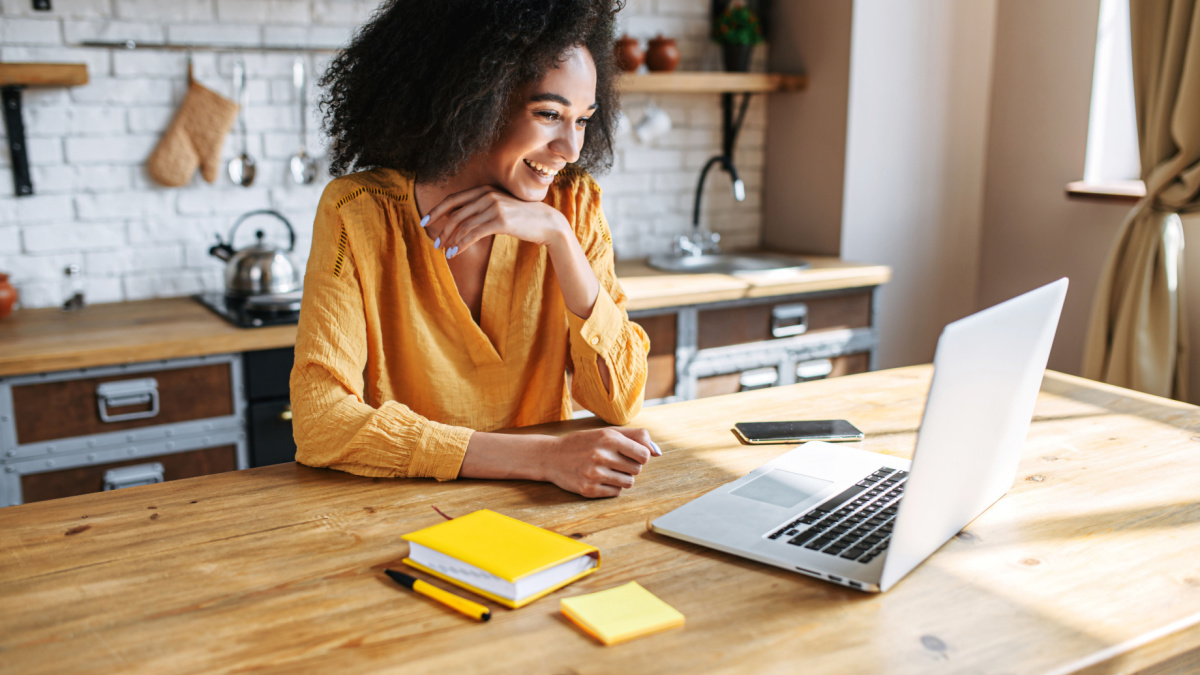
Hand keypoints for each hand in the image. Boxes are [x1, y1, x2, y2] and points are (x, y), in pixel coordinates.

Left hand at [424, 185, 567, 257]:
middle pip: (456, 213)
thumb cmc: (521, 218)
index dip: (436, 210)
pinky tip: (455, 253)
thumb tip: (456, 218)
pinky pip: (474, 234)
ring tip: (445, 251)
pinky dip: (461, 244)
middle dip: (442, 229)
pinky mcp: (500, 221)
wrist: (546, 222)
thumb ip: (480, 208)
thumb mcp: (499, 207)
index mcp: (484, 189)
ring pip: (463, 225)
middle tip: (435, 242)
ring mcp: (494, 207)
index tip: (424, 220)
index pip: (453, 198)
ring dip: (451, 240)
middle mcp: (487, 195)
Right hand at [541, 428, 660, 497]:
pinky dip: (612, 487)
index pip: (644, 454)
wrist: (551, 456)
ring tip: (608, 470)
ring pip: (628, 483)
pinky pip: (616, 493)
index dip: (641, 456)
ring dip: (622, 478)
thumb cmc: (583, 443)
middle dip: (630, 467)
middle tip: (615, 462)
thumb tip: (658, 451)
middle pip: (637, 469)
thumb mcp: (606, 432)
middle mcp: (601, 455)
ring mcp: (594, 474)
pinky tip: (599, 479)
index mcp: (608, 438)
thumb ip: (635, 437)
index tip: (631, 454)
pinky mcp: (588, 490)